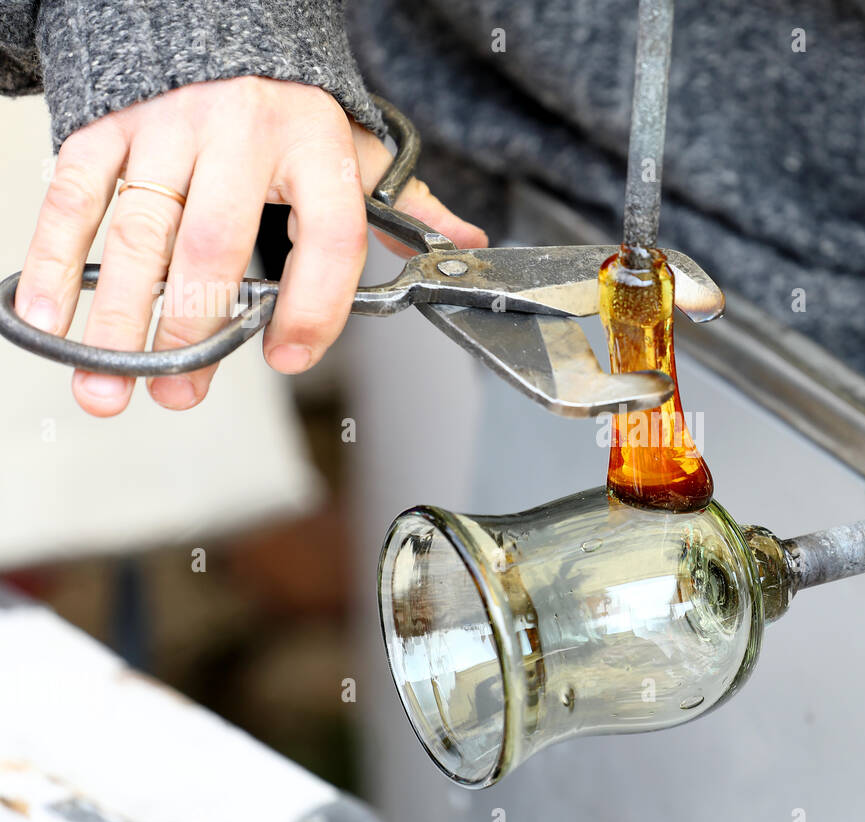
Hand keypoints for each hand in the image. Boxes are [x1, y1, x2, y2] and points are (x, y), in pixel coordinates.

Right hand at [14, 76, 486, 415]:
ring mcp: (167, 130)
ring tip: (109, 384)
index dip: (314, 306)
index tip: (290, 357)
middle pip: (215, 246)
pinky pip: (75, 200)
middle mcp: (240, 134)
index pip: (329, 237)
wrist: (220, 28)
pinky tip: (48, 322)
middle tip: (180, 391)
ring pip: (138, 234)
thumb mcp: (358, 151)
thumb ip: (409, 207)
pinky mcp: (108, 130)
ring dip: (117, 318)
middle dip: (194, 330)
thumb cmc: (294, 111)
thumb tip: (466, 245)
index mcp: (316, 146)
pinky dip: (55, 264)